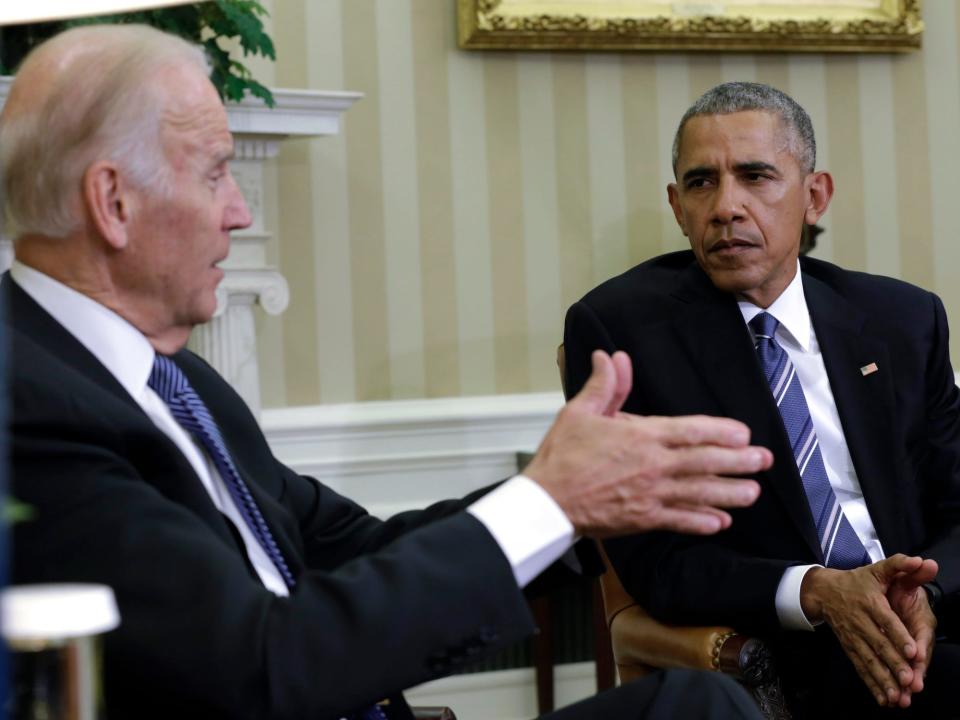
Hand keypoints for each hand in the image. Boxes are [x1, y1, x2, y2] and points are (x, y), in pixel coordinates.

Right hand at [524, 350, 769, 537]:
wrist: (546, 501)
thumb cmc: (561, 455)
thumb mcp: (580, 412)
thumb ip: (604, 385)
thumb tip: (612, 356)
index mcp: (641, 435)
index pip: (691, 430)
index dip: (721, 431)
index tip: (743, 433)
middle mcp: (653, 465)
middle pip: (705, 461)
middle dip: (738, 461)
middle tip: (764, 460)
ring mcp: (650, 494)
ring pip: (699, 493)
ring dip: (729, 493)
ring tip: (753, 493)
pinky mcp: (643, 519)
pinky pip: (679, 521)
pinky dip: (701, 522)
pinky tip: (720, 523)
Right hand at [799, 555, 932, 707]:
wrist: (822, 591)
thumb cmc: (856, 581)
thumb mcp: (877, 569)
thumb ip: (899, 565)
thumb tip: (921, 561)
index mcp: (870, 601)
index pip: (885, 620)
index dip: (898, 636)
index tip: (912, 651)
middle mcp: (860, 621)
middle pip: (878, 644)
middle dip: (893, 663)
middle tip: (908, 679)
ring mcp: (853, 636)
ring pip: (869, 660)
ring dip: (882, 679)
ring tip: (897, 696)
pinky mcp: (849, 647)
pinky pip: (861, 667)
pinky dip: (872, 684)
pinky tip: (884, 699)